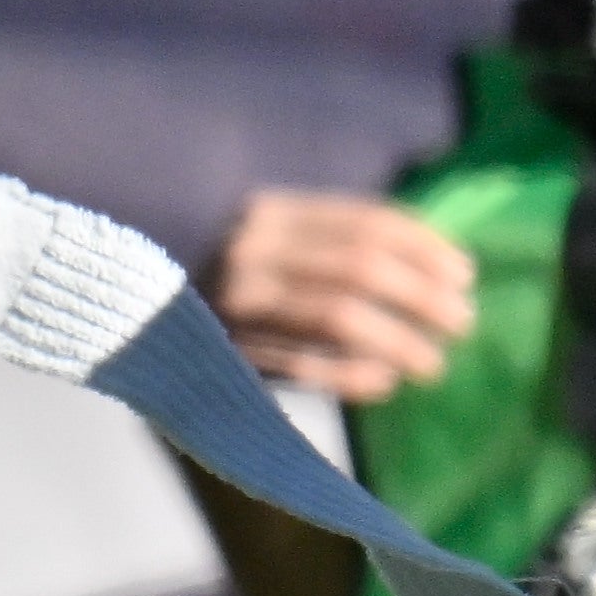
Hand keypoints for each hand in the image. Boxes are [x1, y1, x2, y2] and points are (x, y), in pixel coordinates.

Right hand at [209, 191, 476, 401]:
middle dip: (423, 296)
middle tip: (463, 322)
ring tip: (434, 363)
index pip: (368, 222)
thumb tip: (438, 271)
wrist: (129, 303)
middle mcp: (252, 249)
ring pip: (338, 317)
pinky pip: (302, 365)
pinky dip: (351, 375)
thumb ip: (338, 242)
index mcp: (272, 211)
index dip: (427, 248)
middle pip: (361, 268)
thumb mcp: (275, 237)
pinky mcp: (222, 350)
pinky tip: (385, 384)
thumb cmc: (225, 267)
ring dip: (399, 342)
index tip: (466, 275)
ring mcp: (234, 300)